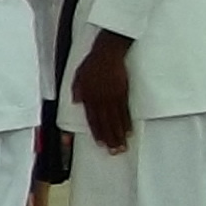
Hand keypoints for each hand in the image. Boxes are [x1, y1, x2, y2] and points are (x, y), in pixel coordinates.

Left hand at [72, 37, 135, 152]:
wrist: (107, 53)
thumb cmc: (93, 63)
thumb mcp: (78, 76)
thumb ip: (76, 90)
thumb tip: (76, 101)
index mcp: (88, 97)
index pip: (92, 120)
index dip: (97, 133)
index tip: (100, 144)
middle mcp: (100, 100)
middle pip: (105, 124)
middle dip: (109, 139)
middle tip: (114, 152)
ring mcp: (112, 98)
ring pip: (116, 120)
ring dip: (119, 135)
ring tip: (122, 146)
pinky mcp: (122, 93)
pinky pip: (125, 111)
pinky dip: (126, 122)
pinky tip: (129, 132)